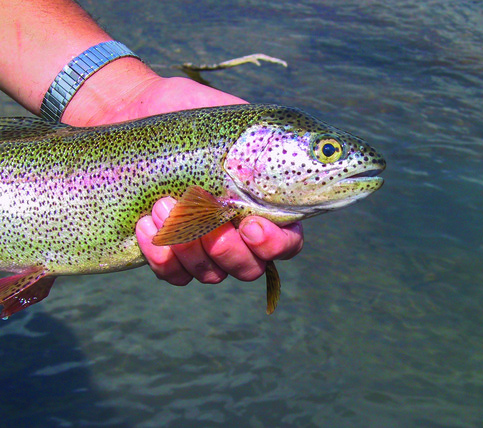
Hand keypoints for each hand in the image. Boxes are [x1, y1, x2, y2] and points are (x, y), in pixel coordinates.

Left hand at [62, 62, 303, 285]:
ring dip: (189, 247)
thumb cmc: (191, 114)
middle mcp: (237, 233)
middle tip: (207, 221)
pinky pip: (174, 274)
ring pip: (211, 274)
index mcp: (263, 206)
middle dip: (228, 251)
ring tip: (163, 204)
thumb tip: (303, 152)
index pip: (286, 243)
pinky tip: (144, 223)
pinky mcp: (169, 252)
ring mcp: (203, 247)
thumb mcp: (238, 122)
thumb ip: (268, 145)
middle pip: (249, 268)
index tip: (249, 224)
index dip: (274, 244)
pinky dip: (161, 256)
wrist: (135, 110)